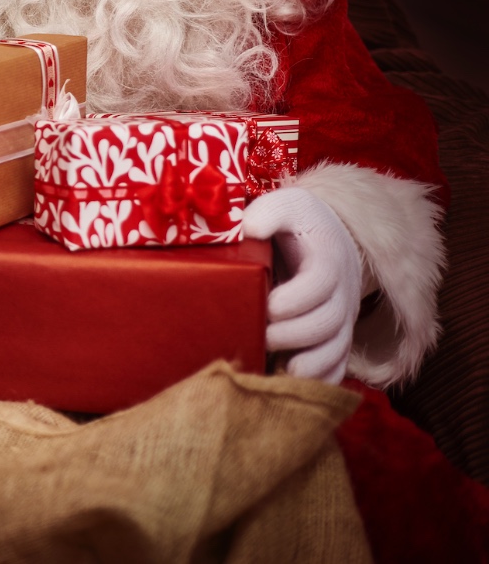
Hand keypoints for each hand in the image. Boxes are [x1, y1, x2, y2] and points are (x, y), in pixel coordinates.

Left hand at [243, 187, 362, 383]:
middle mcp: (341, 291)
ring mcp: (341, 317)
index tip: (267, 306)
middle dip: (293, 334)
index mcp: (328, 258)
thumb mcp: (282, 205)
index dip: (295, 299)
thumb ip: (268, 212)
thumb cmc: (293, 223)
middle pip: (327, 322)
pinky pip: (338, 366)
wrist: (323, 237)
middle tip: (260, 336)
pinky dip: (321, 380)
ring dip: (310, 365)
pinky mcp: (336, 337)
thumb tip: (250, 227)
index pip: (320, 283)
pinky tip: (294, 386)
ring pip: (337, 349)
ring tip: (281, 370)